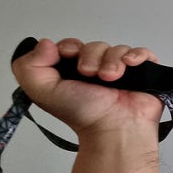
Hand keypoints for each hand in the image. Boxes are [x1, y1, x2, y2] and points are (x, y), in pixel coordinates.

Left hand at [12, 38, 163, 139]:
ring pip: (117, 48)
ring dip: (112, 61)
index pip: (72, 45)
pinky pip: (142, 53)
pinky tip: (130, 65)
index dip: (70, 47)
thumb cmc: (84, 115)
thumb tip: (45, 43)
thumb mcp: (43, 91)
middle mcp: (97, 69)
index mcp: (73, 72)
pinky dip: (136, 55)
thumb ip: (29, 66)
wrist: (114, 128)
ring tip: (111, 79)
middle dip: (91, 57)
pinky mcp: (143, 73)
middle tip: (91, 75)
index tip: (71, 57)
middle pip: (95, 45)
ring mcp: (122, 71)